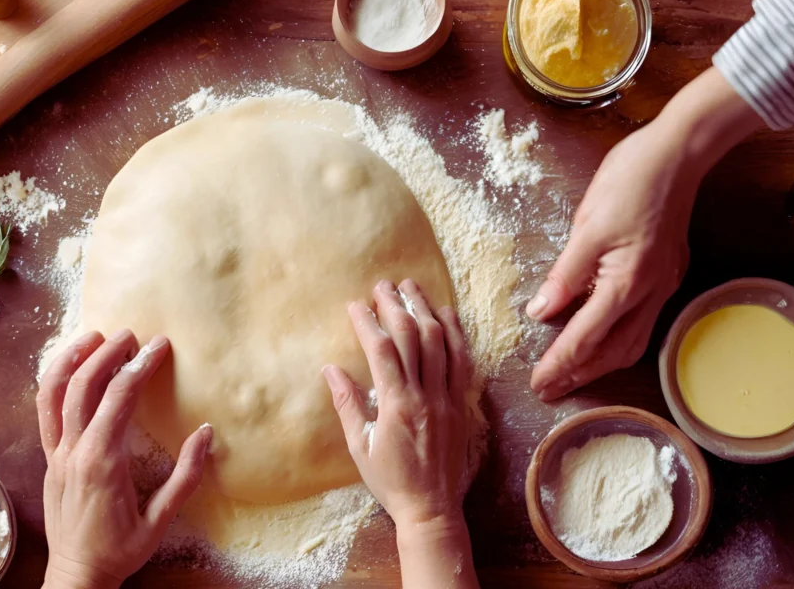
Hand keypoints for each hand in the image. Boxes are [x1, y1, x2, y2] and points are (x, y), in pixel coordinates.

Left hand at [36, 329, 211, 588]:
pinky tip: (70, 368)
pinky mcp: (49, 460)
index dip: (139, 366)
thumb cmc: (121, 550)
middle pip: (84, 386)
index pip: (119, 399)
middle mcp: (74, 453)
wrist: (77, 576)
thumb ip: (186, 476)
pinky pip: (44, 412)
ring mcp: (56, 455)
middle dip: (108, 353)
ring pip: (53, 394)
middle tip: (132, 334)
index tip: (159, 345)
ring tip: (93, 337)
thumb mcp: (161, 519)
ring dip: (72, 360)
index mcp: (103, 463)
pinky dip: (54, 383)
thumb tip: (207, 433)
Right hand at [324, 279, 478, 588]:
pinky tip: (447, 314)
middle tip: (383, 285)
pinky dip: (456, 333)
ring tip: (412, 287)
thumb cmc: (390, 481)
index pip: (382, 351)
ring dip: (426, 310)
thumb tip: (330, 369)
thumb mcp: (359, 447)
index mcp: (396, 406)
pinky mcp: (462, 404)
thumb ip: (347, 405)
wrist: (431, 508)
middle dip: (396, 306)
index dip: (368, 322)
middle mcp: (425, 396)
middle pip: (413, 337)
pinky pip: (463, 361)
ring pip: (441, 343)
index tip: (354, 305)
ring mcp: (448, 398)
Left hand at [527, 67, 762, 400]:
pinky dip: (617, 340)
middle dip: (580, 374)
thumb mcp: (586, 226)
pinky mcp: (666, 274)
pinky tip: (600, 338)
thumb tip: (541, 313)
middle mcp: (650, 292)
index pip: (586, 337)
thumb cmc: (631, 180)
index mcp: (627, 283)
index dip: (559, 363)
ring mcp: (662, 285)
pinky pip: (641, 322)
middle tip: (549, 390)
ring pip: (631, 342)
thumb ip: (565, 275)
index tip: (538, 383)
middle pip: (613, 352)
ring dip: (600, 363)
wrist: (679, 153)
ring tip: (571, 375)